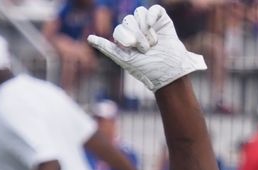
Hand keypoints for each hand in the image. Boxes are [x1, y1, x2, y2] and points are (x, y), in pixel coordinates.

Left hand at [88, 4, 205, 92]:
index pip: (119, 29)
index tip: (133, 49)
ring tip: (153, 43)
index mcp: (126, 39)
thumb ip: (107, 48)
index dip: (125, 37)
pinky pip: (153, 9)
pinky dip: (152, 17)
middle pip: (128, 19)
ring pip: (139, 13)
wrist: (169, 71)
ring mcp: (149, 23)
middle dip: (136, 35)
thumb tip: (88, 38)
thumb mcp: (124, 60)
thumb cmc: (147, 70)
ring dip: (145, 29)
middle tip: (146, 50)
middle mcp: (136, 30)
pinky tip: (154, 27)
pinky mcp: (161, 19)